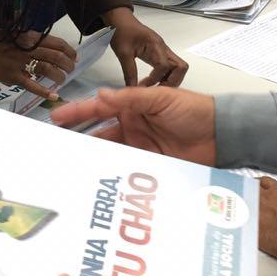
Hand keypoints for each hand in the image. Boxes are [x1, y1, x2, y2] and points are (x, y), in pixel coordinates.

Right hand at [0, 30, 77, 100]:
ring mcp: (21, 64)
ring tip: (63, 79)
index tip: (74, 55)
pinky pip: (32, 86)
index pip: (57, 43)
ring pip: (48, 70)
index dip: (69, 51)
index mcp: (30, 36)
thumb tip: (38, 34)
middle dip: (68, 64)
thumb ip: (27, 32)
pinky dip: (45, 92)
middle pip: (56, 57)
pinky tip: (54, 95)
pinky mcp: (13, 77)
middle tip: (71, 68)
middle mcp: (29, 49)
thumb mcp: (12, 28)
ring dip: (60, 76)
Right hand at [50, 86, 216, 165]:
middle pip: (100, 133)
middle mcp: (132, 127)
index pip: (100, 109)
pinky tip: (101, 180)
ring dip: (93, 158)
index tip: (58, 117)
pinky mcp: (149, 166)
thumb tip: (101, 95)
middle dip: (79, 139)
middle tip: (56, 146)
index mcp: (133, 107)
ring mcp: (139, 148)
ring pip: (109, 153)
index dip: (78, 113)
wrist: (220, 135)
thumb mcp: (162, 98)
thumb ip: (131, 98)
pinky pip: (126, 169)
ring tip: (71, 166)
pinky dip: (114, 174)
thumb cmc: (194, 110)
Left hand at [103, 8, 187, 86]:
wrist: (120, 20)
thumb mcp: (122, 52)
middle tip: (157, 91)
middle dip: (172, 81)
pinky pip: (169, 67)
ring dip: (170, 80)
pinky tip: (153, 81)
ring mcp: (163, 50)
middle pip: (180, 67)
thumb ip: (129, 72)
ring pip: (177, 68)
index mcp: (155, 45)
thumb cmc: (121, 31)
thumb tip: (132, 89)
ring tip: (155, 88)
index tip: (144, 85)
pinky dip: (165, 76)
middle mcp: (163, 48)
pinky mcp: (159, 53)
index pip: (164, 65)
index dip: (156, 78)